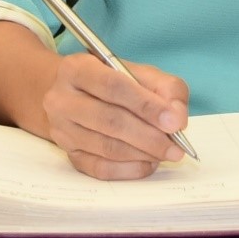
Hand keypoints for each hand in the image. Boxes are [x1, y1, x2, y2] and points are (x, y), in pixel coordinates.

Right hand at [40, 52, 189, 180]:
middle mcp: (61, 98)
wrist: (72, 95)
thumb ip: (165, 88)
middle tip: (176, 147)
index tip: (174, 122)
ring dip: (143, 154)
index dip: (146, 105)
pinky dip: (130, 169)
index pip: (113, 86)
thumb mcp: (138, 73)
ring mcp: (61, 129)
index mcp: (77, 68)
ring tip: (166, 153)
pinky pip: (101, 168)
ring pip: (107, 147)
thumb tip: (177, 118)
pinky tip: (147, 162)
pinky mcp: (68, 154)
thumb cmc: (111, 82)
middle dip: (149, 136)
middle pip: (110, 120)